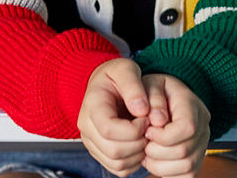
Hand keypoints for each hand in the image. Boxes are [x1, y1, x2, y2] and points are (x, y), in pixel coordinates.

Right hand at [78, 58, 150, 176]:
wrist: (105, 84)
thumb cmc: (116, 75)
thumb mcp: (126, 69)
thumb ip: (133, 86)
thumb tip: (141, 110)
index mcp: (91, 106)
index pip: (109, 130)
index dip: (133, 129)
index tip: (146, 118)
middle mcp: (86, 127)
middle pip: (114, 151)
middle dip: (139, 142)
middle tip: (149, 128)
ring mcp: (91, 142)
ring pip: (117, 163)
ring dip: (138, 153)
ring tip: (145, 134)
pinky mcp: (99, 153)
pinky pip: (118, 169)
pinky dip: (134, 162)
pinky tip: (139, 143)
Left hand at [140, 73, 210, 177]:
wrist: (165, 97)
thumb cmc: (154, 90)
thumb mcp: (149, 84)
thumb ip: (153, 98)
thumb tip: (158, 121)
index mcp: (192, 104)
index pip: (186, 128)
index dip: (163, 136)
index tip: (147, 132)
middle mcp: (203, 125)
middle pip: (185, 151)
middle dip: (157, 152)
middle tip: (143, 144)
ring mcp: (202, 143)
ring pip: (187, 167)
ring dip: (160, 166)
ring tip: (146, 154)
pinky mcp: (198, 158)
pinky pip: (188, 176)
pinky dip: (168, 173)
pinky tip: (155, 161)